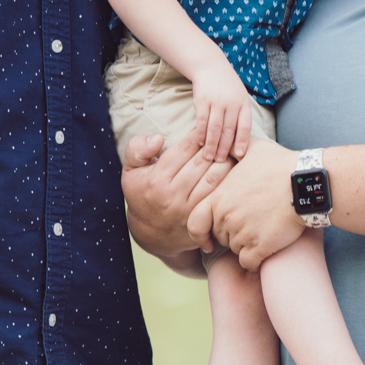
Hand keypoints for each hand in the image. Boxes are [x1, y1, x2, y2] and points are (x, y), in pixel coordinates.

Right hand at [122, 128, 234, 266]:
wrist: (151, 234)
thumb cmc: (143, 194)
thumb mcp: (130, 171)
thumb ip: (137, 149)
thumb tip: (158, 138)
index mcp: (157, 179)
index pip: (184, 148)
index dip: (199, 135)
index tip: (205, 130)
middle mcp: (173, 195)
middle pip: (202, 161)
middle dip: (215, 145)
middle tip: (223, 137)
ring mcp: (189, 209)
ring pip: (214, 177)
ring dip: (226, 161)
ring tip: (230, 151)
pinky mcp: (201, 218)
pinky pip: (218, 194)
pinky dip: (228, 180)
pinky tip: (234, 171)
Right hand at [190, 60, 256, 162]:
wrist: (211, 66)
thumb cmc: (227, 87)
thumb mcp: (239, 97)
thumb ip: (240, 116)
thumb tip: (240, 142)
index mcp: (243, 104)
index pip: (245, 127)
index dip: (242, 142)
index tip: (239, 155)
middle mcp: (232, 103)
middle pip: (229, 130)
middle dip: (224, 148)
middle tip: (219, 161)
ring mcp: (217, 101)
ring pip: (215, 128)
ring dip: (211, 145)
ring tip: (208, 157)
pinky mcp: (202, 100)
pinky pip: (202, 121)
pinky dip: (201, 134)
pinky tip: (200, 142)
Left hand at [205, 136, 301, 271]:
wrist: (304, 184)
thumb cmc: (280, 164)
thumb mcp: (253, 148)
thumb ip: (234, 147)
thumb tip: (227, 141)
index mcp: (218, 198)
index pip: (195, 224)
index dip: (200, 233)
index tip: (207, 240)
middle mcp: (226, 218)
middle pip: (220, 237)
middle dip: (231, 234)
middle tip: (251, 222)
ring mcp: (242, 234)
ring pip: (235, 250)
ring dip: (246, 245)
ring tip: (263, 229)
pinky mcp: (259, 248)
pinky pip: (249, 262)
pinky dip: (255, 260)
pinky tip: (266, 248)